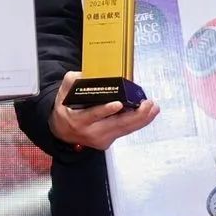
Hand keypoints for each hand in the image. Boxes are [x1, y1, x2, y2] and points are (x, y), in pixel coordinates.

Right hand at [46, 70, 160, 151]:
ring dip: (142, 119)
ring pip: (125, 129)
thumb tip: (88, 74)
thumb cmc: (66, 109)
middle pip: (116, 125)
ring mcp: (101, 139)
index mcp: (78, 120)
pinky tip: (148, 113)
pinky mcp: (108, 141)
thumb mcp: (63, 92)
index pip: (93, 116)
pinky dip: (138, 122)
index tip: (118, 104)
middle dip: (135, 115)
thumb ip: (73, 81)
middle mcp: (91, 132)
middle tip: (148, 104)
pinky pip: (125, 131)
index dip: (105, 110)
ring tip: (153, 108)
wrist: (62, 131)